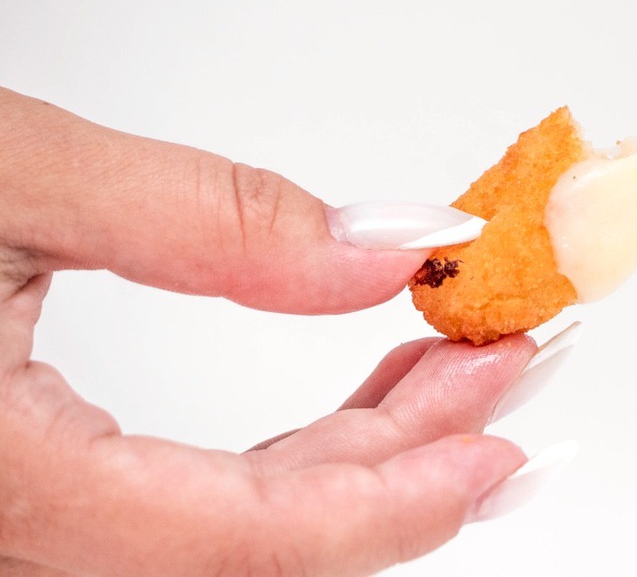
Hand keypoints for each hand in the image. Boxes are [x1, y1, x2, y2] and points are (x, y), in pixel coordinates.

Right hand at [0, 88, 548, 574]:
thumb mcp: (10, 178)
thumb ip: (213, 222)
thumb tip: (386, 244)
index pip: (248, 541)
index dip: (401, 499)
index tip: (506, 434)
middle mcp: (4, 536)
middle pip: (258, 548)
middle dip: (408, 462)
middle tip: (505, 371)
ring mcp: (15, 523)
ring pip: (228, 532)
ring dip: (361, 459)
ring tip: (451, 369)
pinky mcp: (23, 492)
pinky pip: (185, 506)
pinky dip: (291, 460)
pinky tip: (359, 399)